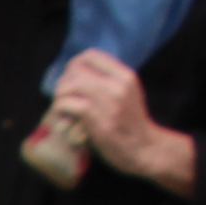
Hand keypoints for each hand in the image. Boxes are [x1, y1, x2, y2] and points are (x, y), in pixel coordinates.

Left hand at [52, 53, 189, 189]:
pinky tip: (64, 121)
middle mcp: (117, 84)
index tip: (71, 80)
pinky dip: (60, 112)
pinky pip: (66, 104)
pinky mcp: (97, 119)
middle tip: (63, 98)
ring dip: (60, 98)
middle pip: (75, 69)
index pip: (90, 55)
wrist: (145, 149)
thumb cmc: (131, 125)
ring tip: (62, 110)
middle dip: (63, 83)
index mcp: (125, 75)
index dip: (74, 65)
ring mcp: (108, 101)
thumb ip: (108, 82)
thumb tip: (77, 74)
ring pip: (69, 85)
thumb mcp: (127, 95)